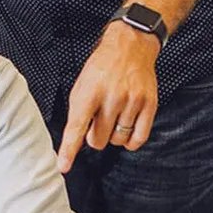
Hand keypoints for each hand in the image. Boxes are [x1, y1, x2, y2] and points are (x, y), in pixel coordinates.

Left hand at [57, 22, 160, 172]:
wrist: (130, 46)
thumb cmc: (102, 68)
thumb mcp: (81, 85)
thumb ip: (78, 113)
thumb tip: (75, 142)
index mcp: (89, 92)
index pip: (76, 127)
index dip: (69, 150)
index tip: (63, 166)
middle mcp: (111, 97)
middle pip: (98, 140)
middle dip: (94, 137)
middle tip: (97, 121)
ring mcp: (132, 101)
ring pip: (118, 140)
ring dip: (113, 135)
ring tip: (113, 116)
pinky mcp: (149, 105)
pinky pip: (139, 138)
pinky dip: (130, 141)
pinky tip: (126, 128)